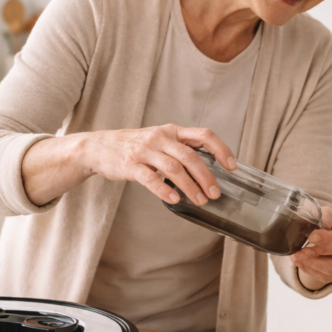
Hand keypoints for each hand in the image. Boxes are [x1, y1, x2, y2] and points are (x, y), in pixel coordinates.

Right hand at [83, 124, 235, 205]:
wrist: (100, 147)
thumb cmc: (135, 145)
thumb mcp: (160, 139)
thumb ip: (181, 148)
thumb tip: (210, 168)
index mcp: (172, 131)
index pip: (203, 135)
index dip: (221, 149)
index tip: (231, 166)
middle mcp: (160, 138)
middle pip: (190, 156)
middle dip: (206, 176)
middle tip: (215, 194)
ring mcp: (145, 151)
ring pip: (173, 169)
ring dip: (190, 187)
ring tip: (199, 200)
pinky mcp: (130, 165)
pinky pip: (150, 179)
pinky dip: (164, 190)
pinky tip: (175, 199)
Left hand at [288, 206, 331, 290]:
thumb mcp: (329, 214)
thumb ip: (322, 218)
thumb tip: (308, 225)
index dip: (326, 243)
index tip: (310, 237)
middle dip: (315, 259)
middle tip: (298, 253)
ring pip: (329, 273)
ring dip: (309, 265)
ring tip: (296, 256)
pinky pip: (323, 277)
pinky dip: (308, 270)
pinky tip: (299, 261)